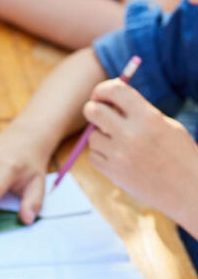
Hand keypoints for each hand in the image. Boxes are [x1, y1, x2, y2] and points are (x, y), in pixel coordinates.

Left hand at [84, 79, 197, 223]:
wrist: (186, 188)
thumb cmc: (179, 154)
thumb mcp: (166, 126)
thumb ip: (139, 113)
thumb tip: (110, 101)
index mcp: (148, 117)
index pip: (115, 90)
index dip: (102, 89)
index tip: (100, 94)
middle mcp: (130, 134)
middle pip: (93, 111)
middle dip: (92, 109)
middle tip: (97, 112)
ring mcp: (118, 155)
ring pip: (91, 136)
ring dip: (100, 135)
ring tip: (118, 141)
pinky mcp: (112, 173)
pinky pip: (93, 156)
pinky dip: (100, 154)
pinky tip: (116, 156)